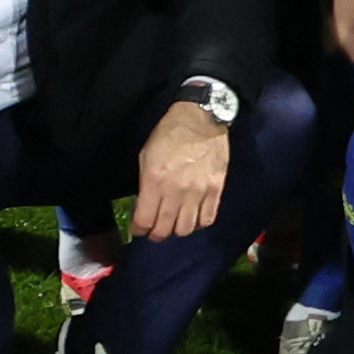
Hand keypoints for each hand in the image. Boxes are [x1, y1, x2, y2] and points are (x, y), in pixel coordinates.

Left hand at [137, 101, 231, 238]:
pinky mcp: (216, 189)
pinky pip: (207, 219)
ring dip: (176, 231)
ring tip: (174, 224)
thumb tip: (145, 206)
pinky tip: (192, 217)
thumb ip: (145, 184)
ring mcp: (198, 191)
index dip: (138, 230)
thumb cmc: (169, 134)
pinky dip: (198, 224)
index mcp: (154, 180)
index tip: (138, 229)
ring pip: (186, 230)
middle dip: (155, 235)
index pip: (144, 221)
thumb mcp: (146, 155)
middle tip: (154, 230)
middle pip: (164, 230)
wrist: (202, 118)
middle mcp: (176, 190)